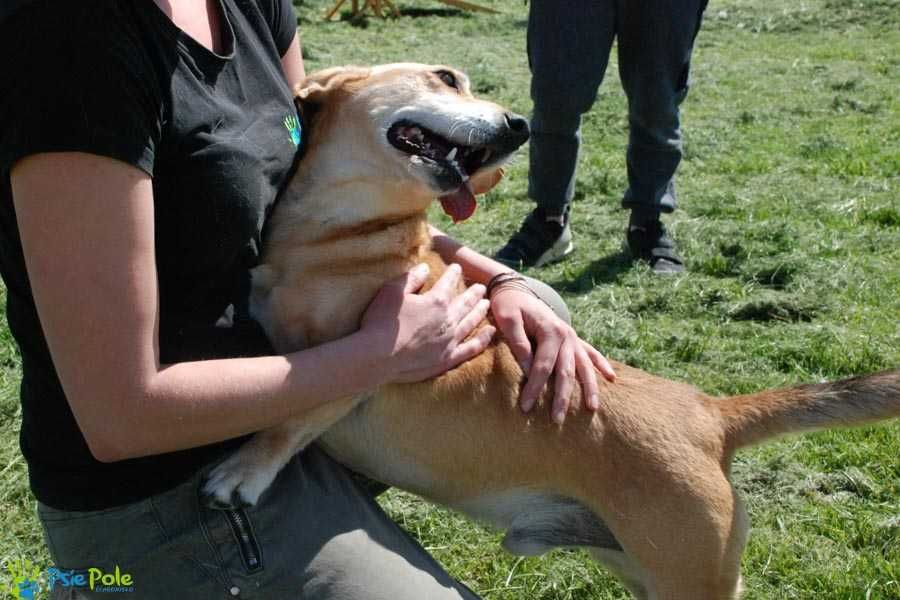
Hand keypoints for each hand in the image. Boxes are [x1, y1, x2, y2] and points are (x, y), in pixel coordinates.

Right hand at [361, 263, 494, 383]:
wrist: (378, 357)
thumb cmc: (381, 321)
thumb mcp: (392, 292)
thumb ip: (411, 278)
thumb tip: (424, 268)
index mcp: (436, 301)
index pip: (448, 283)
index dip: (453, 273)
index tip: (457, 267)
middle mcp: (447, 320)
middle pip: (465, 303)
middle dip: (473, 293)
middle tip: (481, 287)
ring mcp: (450, 341)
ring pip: (470, 322)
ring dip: (480, 312)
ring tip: (487, 304)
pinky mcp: (448, 359)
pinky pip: (471, 348)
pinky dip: (482, 339)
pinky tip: (490, 332)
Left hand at [490, 285, 615, 423]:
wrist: (516, 290)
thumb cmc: (508, 306)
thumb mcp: (507, 320)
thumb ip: (519, 343)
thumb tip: (530, 369)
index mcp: (550, 330)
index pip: (542, 366)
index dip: (534, 388)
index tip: (525, 407)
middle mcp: (566, 334)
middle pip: (566, 371)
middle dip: (563, 397)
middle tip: (557, 420)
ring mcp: (572, 337)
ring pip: (584, 366)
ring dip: (589, 388)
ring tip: (592, 409)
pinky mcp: (573, 338)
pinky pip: (591, 352)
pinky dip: (602, 364)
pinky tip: (611, 378)